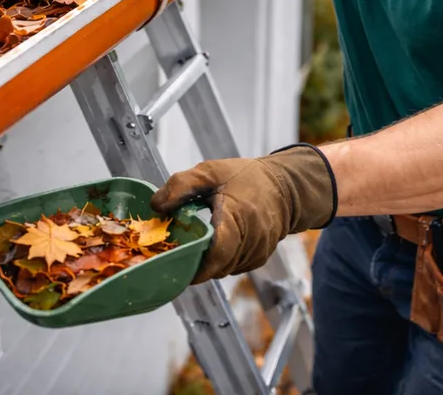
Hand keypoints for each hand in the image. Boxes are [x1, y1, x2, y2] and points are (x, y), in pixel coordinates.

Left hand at [151, 145, 335, 283]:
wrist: (286, 186)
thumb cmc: (248, 177)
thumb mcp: (210, 172)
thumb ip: (181, 186)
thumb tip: (156, 206)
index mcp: (238, 218)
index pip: (216, 254)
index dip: (194, 264)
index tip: (173, 262)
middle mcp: (252, 241)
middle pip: (216, 266)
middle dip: (194, 261)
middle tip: (175, 249)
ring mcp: (257, 254)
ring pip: (223, 270)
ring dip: (207, 261)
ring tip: (194, 242)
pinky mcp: (259, 260)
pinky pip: (232, 267)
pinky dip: (220, 260)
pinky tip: (214, 242)